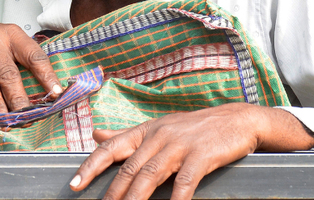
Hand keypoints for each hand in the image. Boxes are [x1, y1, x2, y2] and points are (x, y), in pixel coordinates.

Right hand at [0, 23, 62, 118]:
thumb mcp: (10, 43)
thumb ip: (25, 61)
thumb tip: (48, 91)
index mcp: (12, 35)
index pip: (34, 56)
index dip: (46, 76)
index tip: (56, 94)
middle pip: (9, 73)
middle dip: (19, 99)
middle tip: (26, 118)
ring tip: (3, 123)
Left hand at [69, 103, 313, 199]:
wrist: (238, 120)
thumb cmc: (196, 128)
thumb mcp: (160, 127)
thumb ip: (127, 135)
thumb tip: (95, 134)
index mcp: (147, 130)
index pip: (112, 147)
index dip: (91, 166)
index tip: (74, 185)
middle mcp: (160, 135)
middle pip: (129, 168)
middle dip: (112, 193)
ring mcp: (181, 145)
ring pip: (150, 177)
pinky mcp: (202, 155)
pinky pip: (184, 183)